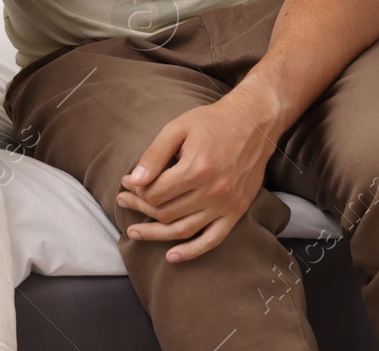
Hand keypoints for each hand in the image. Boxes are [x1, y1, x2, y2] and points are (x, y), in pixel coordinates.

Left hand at [114, 97, 275, 262]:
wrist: (254, 122)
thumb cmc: (212, 122)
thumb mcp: (178, 128)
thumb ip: (154, 155)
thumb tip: (133, 181)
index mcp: (196, 168)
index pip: (155, 193)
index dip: (135, 191)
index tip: (126, 184)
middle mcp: (213, 191)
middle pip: (166, 212)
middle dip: (140, 208)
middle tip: (124, 202)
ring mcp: (227, 204)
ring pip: (183, 229)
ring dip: (156, 234)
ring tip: (135, 232)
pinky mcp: (237, 211)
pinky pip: (212, 240)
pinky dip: (191, 252)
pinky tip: (172, 256)